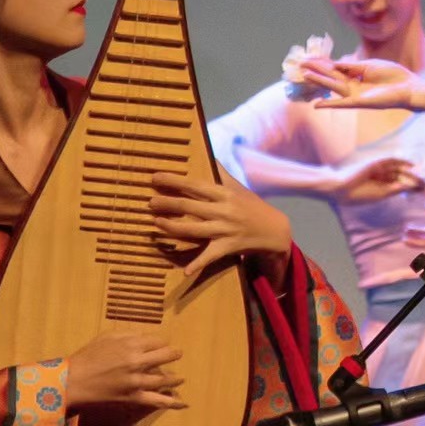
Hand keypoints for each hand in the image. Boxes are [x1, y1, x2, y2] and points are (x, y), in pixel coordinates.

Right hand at [67, 330, 183, 415]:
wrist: (75, 380)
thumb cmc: (88, 356)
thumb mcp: (106, 336)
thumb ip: (128, 334)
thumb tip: (145, 336)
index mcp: (131, 343)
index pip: (157, 341)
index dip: (161, 343)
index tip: (162, 345)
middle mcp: (137, 361)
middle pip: (166, 356)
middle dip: (174, 354)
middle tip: (177, 354)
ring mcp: (137, 380)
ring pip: (164, 378)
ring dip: (175, 378)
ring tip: (180, 378)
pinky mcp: (134, 397)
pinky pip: (156, 400)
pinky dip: (171, 402)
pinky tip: (182, 403)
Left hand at [149, 169, 291, 283]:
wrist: (274, 230)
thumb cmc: (251, 205)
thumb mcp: (237, 187)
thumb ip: (220, 172)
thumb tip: (209, 154)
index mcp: (223, 194)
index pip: (194, 185)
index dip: (174, 181)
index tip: (155, 177)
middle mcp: (223, 211)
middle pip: (190, 207)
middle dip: (168, 204)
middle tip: (150, 202)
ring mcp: (224, 230)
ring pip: (194, 230)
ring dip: (173, 228)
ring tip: (156, 223)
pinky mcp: (227, 247)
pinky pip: (210, 256)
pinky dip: (198, 264)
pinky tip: (185, 271)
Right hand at [304, 58, 417, 109]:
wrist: (407, 88)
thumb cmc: (392, 76)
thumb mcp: (369, 66)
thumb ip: (352, 66)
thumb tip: (335, 64)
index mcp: (357, 74)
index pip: (336, 67)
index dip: (323, 62)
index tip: (310, 57)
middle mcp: (353, 84)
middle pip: (330, 76)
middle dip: (316, 69)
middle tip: (301, 64)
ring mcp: (355, 94)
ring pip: (332, 86)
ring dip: (319, 81)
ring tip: (305, 75)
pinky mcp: (358, 103)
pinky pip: (340, 104)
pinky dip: (328, 104)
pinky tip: (316, 105)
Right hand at [335, 157, 423, 201]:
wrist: (342, 188)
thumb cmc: (360, 194)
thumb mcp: (383, 193)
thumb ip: (398, 188)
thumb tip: (414, 185)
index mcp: (383, 187)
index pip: (402, 185)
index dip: (414, 187)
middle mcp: (383, 177)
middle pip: (403, 176)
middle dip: (416, 179)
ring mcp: (379, 169)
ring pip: (399, 168)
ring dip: (411, 171)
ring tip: (423, 174)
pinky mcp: (376, 162)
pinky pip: (391, 160)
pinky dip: (401, 161)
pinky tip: (411, 164)